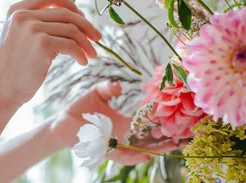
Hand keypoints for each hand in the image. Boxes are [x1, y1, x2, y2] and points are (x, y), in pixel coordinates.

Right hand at [0, 0, 101, 105]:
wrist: (1, 90)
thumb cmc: (14, 67)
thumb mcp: (19, 36)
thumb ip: (36, 22)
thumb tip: (71, 15)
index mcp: (17, 9)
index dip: (70, 3)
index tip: (81, 18)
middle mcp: (23, 15)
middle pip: (66, 12)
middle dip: (86, 25)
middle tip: (97, 38)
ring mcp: (32, 28)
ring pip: (72, 29)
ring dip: (86, 43)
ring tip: (91, 55)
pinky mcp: (42, 44)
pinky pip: (71, 45)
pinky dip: (81, 54)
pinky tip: (82, 62)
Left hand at [51, 82, 181, 164]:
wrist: (62, 122)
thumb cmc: (80, 108)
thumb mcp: (97, 93)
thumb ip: (109, 88)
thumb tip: (121, 87)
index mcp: (124, 123)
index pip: (147, 124)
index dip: (161, 121)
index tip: (177, 117)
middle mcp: (123, 136)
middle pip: (148, 140)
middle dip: (166, 140)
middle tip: (183, 137)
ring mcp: (115, 145)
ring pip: (139, 151)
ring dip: (155, 150)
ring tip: (171, 147)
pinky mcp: (104, 151)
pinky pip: (121, 156)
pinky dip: (133, 157)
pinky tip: (145, 155)